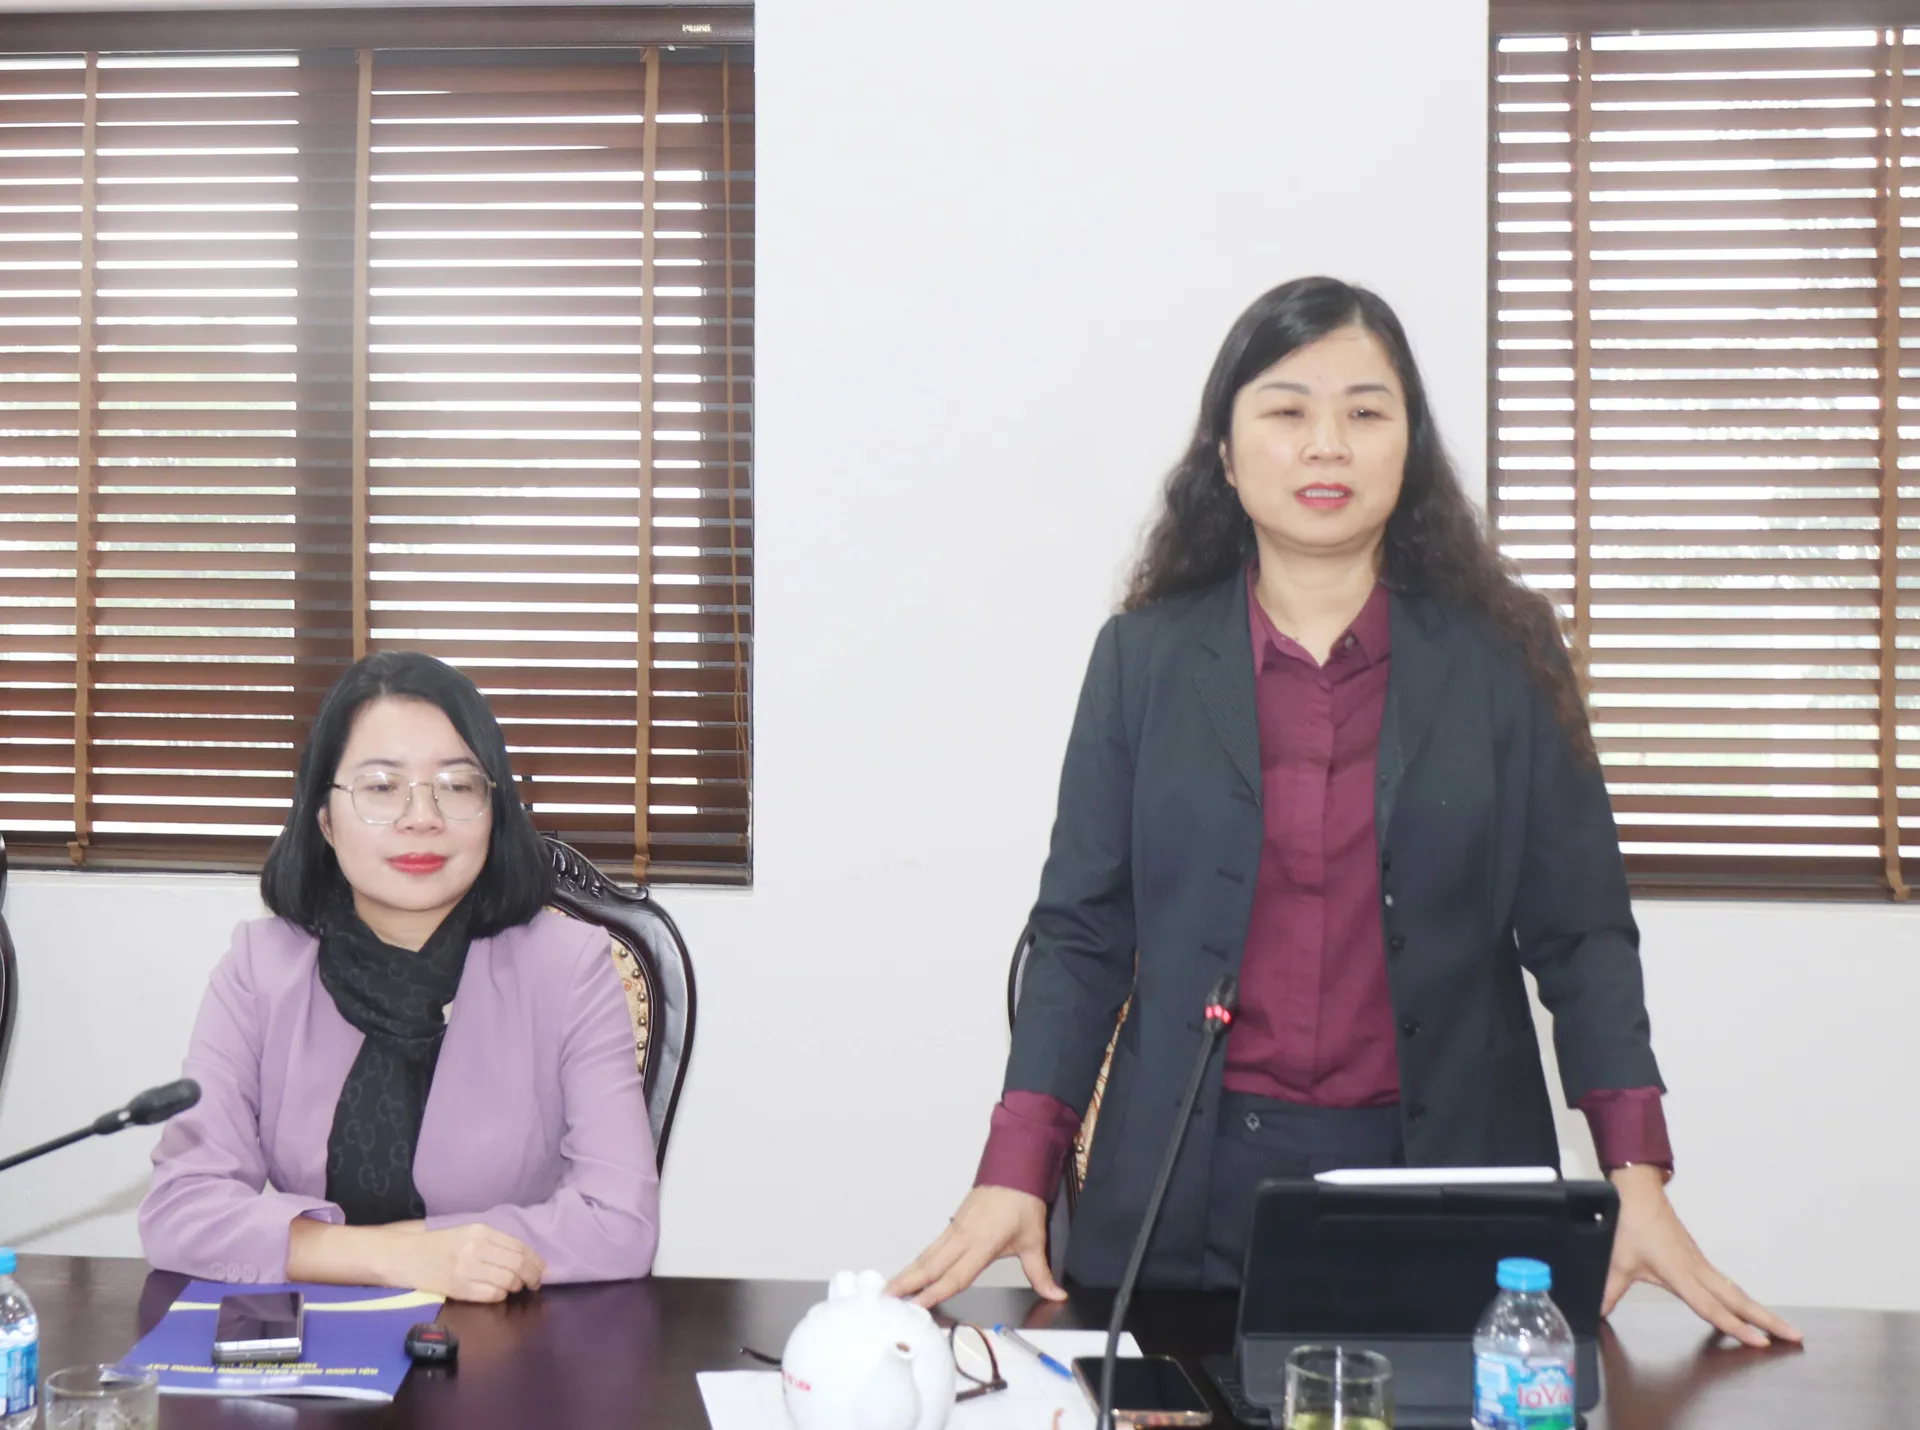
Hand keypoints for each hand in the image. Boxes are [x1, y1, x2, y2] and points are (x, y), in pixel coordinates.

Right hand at [389, 1223, 546, 1303]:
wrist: (402, 1256)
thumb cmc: (436, 1246)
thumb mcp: (466, 1233)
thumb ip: (493, 1242)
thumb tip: (525, 1257)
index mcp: (480, 1231)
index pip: (519, 1247)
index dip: (535, 1261)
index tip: (541, 1270)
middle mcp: (475, 1247)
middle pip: (517, 1264)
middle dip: (531, 1276)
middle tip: (534, 1283)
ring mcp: (466, 1268)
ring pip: (507, 1281)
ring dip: (515, 1287)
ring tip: (514, 1287)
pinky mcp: (458, 1287)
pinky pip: (491, 1294)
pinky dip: (500, 1296)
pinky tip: (497, 1293)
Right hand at [885, 1186, 1064, 1308]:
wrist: (1015, 1169)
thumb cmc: (1022, 1201)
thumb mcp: (1034, 1240)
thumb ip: (1041, 1273)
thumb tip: (1056, 1294)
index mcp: (983, 1243)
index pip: (956, 1275)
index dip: (936, 1292)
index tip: (918, 1305)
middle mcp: (964, 1236)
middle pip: (931, 1266)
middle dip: (908, 1283)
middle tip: (887, 1299)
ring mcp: (956, 1228)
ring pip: (927, 1255)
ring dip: (908, 1272)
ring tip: (890, 1289)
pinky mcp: (954, 1223)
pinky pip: (932, 1246)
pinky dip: (918, 1261)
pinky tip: (910, 1271)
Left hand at [1602, 1166, 1800, 1348]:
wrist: (1638, 1191)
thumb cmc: (1629, 1222)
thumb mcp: (1615, 1261)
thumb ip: (1607, 1292)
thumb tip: (1596, 1314)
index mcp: (1678, 1272)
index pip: (1711, 1307)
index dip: (1735, 1327)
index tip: (1760, 1342)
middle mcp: (1695, 1269)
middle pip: (1737, 1299)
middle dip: (1767, 1320)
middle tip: (1795, 1337)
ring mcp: (1699, 1263)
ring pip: (1734, 1290)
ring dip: (1759, 1310)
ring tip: (1784, 1329)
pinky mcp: (1697, 1259)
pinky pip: (1725, 1283)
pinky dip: (1742, 1298)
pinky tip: (1748, 1309)